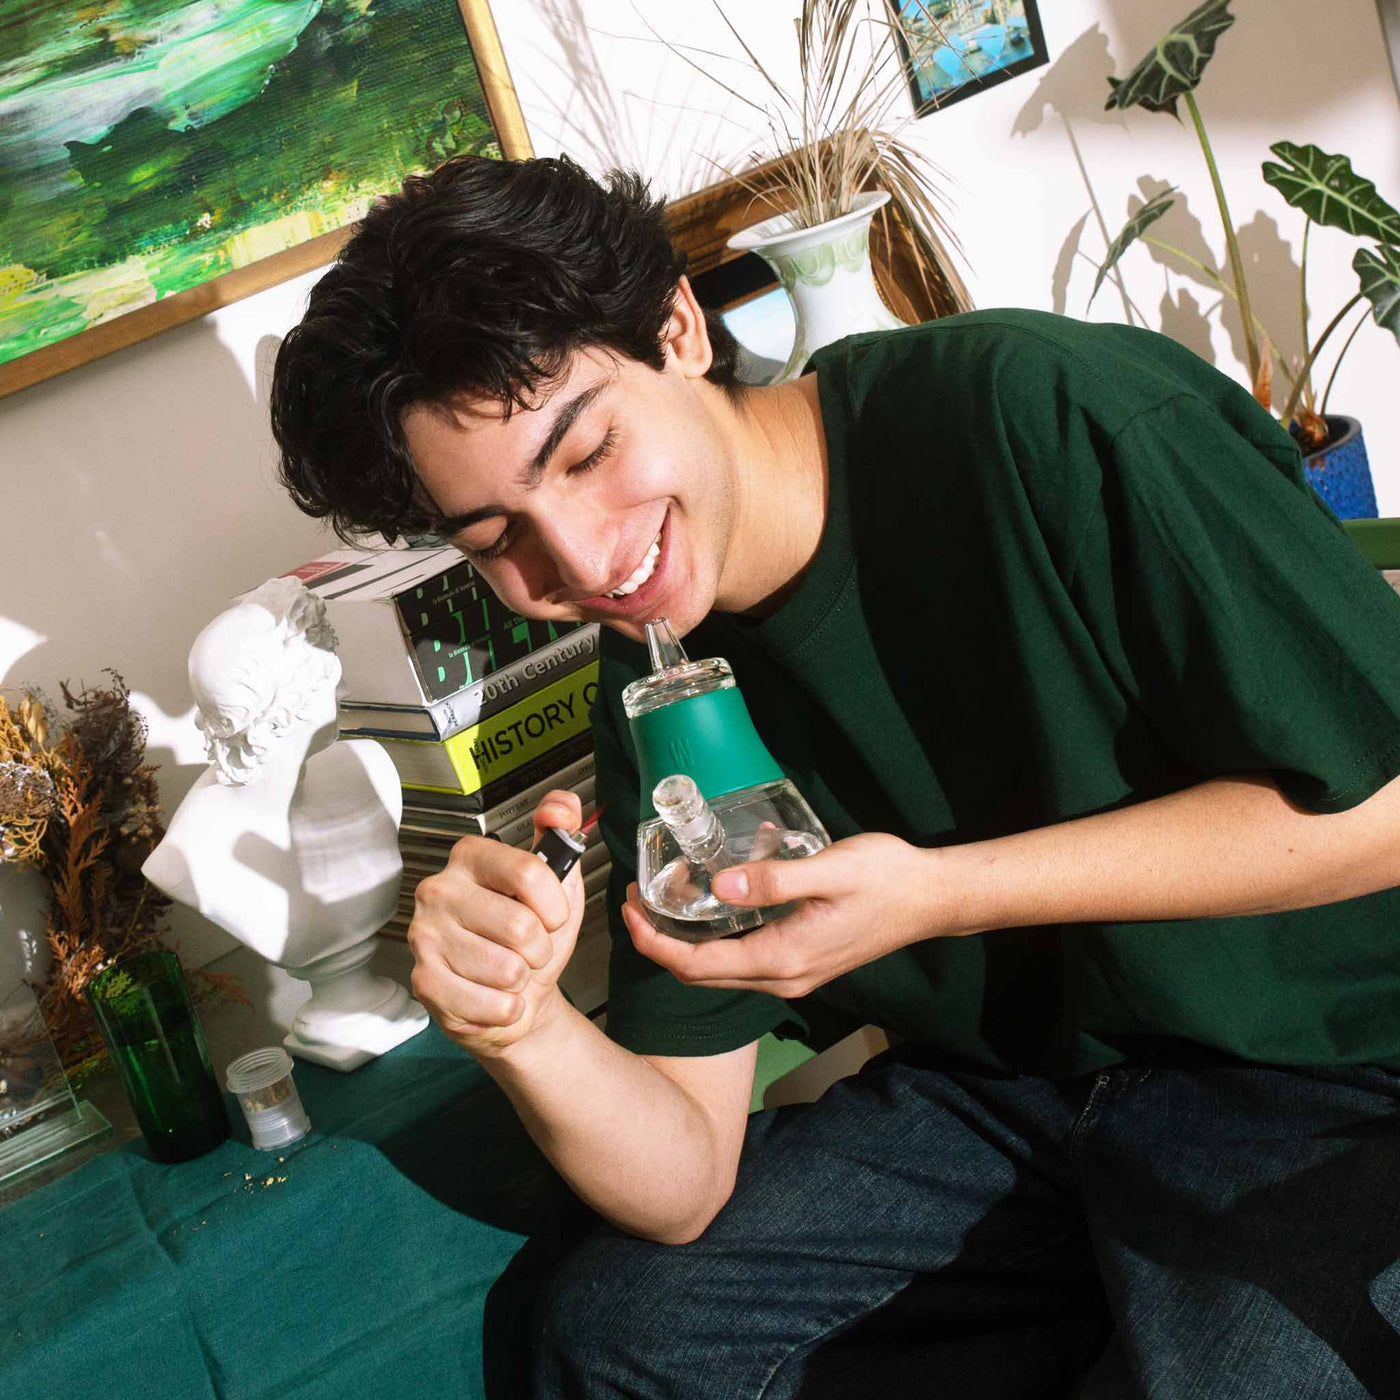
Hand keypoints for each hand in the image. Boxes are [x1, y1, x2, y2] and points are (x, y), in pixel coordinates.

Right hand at [407, 789, 584, 1055]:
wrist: (516, 996)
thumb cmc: (533, 939)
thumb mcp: (559, 885)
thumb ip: (562, 836)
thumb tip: (561, 807)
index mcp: (472, 857)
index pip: (528, 872)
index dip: (554, 906)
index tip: (552, 916)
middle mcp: (441, 889)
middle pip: (520, 926)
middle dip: (540, 949)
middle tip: (528, 951)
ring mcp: (426, 935)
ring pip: (506, 968)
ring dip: (521, 980)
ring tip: (508, 972)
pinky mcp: (424, 980)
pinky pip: (490, 1004)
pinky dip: (506, 1009)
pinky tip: (494, 997)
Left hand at [621, 831, 954, 997]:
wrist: (932, 898)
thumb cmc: (886, 879)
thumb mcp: (828, 870)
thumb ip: (773, 880)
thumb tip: (719, 887)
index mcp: (783, 960)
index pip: (697, 966)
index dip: (654, 942)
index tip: (628, 908)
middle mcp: (783, 978)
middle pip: (701, 976)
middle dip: (659, 943)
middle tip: (634, 900)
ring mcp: (795, 975)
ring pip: (721, 972)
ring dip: (684, 944)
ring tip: (660, 902)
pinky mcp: (803, 963)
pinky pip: (743, 962)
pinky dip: (714, 942)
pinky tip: (709, 906)